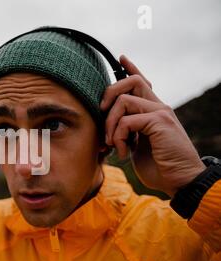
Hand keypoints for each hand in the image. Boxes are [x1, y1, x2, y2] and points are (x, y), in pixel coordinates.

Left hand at [101, 55, 205, 196]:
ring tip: (113, 145)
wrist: (181, 181)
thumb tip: (108, 132)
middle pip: (131, 81)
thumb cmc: (160, 167)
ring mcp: (160, 113)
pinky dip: (118, 137)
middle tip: (101, 113)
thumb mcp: (138, 147)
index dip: (130, 69)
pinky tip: (124, 152)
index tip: (120, 58)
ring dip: (110, 125)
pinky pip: (127, 120)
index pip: (142, 82)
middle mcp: (158, 107)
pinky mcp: (160, 122)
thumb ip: (128, 134)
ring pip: (123, 101)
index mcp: (153, 111)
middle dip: (108, 94)